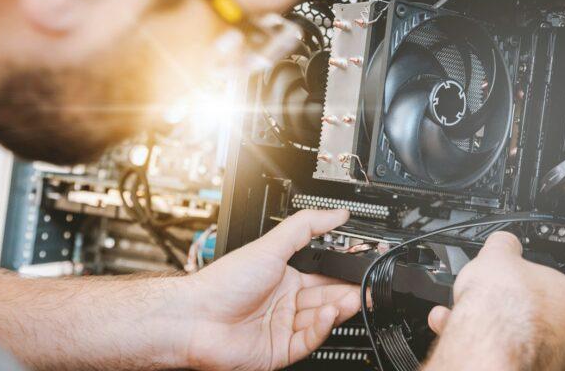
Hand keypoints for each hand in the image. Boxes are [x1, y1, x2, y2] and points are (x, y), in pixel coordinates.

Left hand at [179, 210, 360, 369]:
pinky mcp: (280, 350)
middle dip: (349, 292)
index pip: (324, 274)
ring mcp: (283, 327)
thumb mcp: (270, 245)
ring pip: (322, 319)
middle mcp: (285, 302)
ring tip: (352, 298)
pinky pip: (309, 340)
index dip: (344, 272)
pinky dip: (322, 327)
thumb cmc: (223, 282)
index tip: (363, 267)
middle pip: (327, 298)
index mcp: (285, 277)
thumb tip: (336, 213)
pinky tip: (328, 314)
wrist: (196, 318)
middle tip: (368, 286)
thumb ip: (306, 227)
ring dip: (338, 308)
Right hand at [424, 232, 564, 370]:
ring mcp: (556, 362)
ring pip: (519, 337)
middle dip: (507, 305)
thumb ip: (505, 246)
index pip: (557, 285)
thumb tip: (503, 242)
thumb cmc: (503, 307)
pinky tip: (456, 329)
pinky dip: (483, 342)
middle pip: (539, 314)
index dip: (528, 280)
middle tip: (488, 297)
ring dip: (490, 324)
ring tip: (459, 313)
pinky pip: (505, 354)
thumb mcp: (499, 255)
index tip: (512, 279)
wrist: (485, 346)